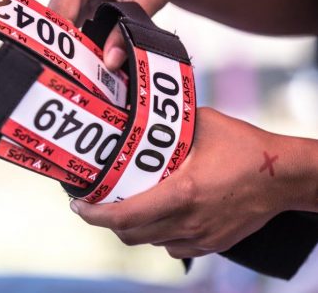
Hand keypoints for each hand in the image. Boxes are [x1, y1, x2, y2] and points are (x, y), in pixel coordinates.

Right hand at [49, 0, 196, 69]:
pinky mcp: (79, 1)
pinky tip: (93, 62)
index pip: (58, 15)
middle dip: (68, 52)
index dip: (62, 45)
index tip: (71, 72)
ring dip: (75, 50)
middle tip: (82, 80)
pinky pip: (73, 27)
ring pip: (62, 28)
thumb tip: (109, 63)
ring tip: (88, 75)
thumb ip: (127, 30)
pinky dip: (82, 44)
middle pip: (57, 24)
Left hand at [70, 108, 310, 258]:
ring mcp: (201, 237)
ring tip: (125, 206)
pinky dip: (158, 234)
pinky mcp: (213, 244)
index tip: (78, 207)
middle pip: (131, 235)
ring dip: (132, 227)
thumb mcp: (204, 124)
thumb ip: (174, 125)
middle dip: (107, 222)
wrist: (285, 177)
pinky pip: (173, 247)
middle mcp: (188, 221)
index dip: (95, 215)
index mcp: (182, 193)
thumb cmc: (246, 147)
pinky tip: (159, 215)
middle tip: (97, 204)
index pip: (125, 216)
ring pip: (151, 242)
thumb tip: (149, 116)